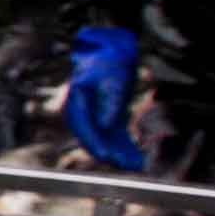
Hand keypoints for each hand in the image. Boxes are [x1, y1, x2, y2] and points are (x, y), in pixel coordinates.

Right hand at [65, 26, 146, 172]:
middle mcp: (82, 110)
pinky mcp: (105, 116)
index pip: (84, 126)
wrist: (113, 50)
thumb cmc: (113, 62)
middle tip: (126, 165)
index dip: (95, 142)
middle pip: (92, 137)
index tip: (108, 155)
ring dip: (118, 152)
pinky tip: (136, 156)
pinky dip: (124, 145)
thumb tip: (107, 124)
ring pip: (103, 139)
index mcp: (78, 100)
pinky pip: (113, 135)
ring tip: (136, 164)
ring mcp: (94, 114)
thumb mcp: (114, 81)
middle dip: (109, 152)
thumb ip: (110, 103)